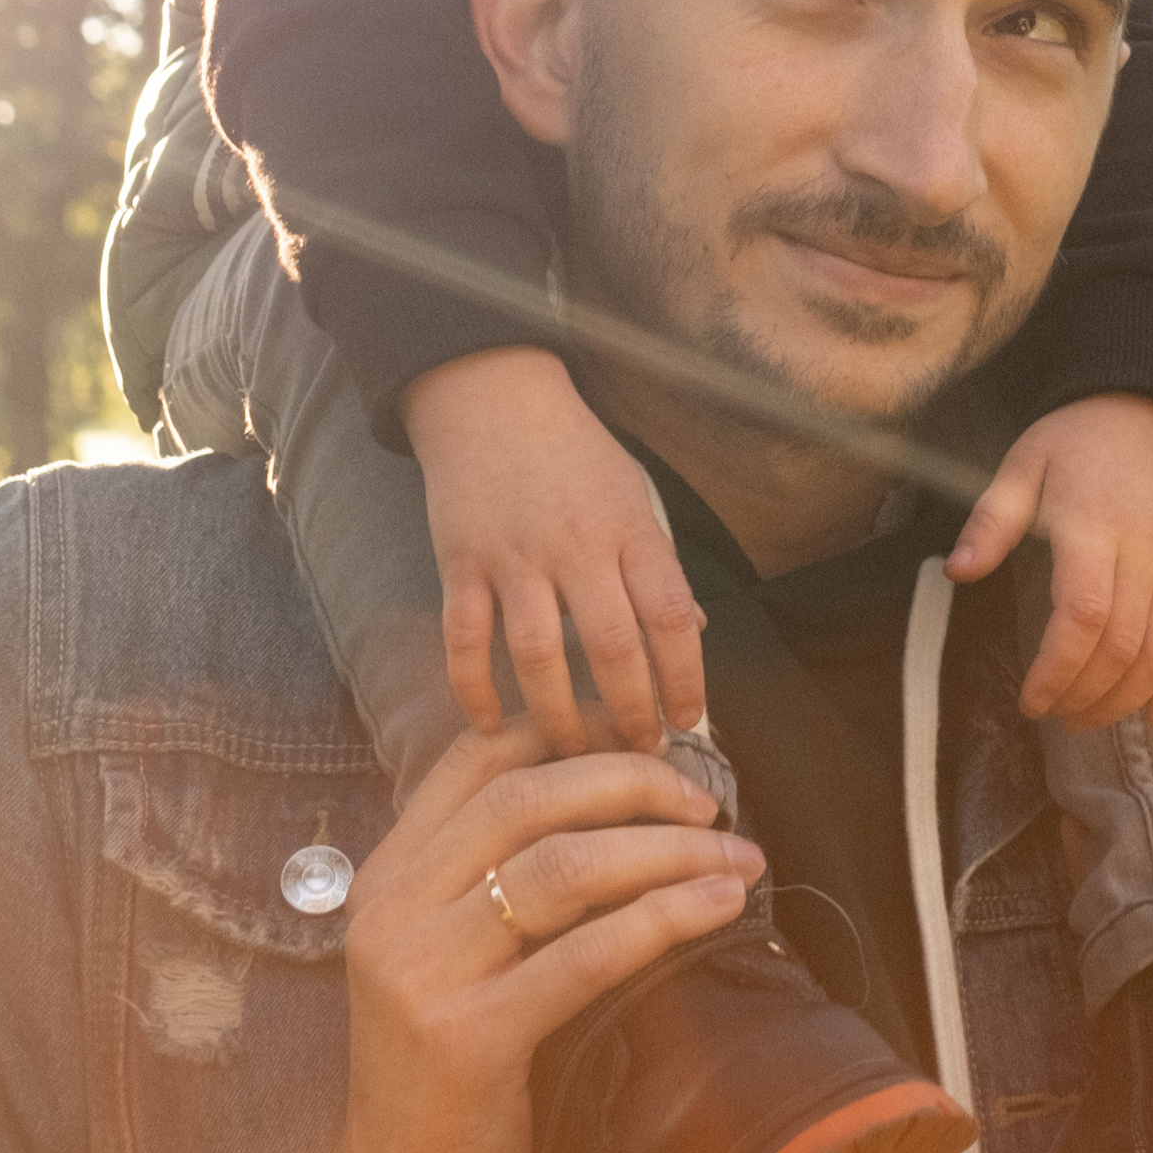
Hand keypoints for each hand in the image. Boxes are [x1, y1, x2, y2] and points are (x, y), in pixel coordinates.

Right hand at [212, 723, 760, 1152]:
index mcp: (386, 878)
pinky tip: (719, 911)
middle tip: (710, 805)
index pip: (478, 758)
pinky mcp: (464, 1041)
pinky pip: (580, 957)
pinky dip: (662, 921)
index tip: (655, 742)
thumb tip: (622, 822)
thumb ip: (501, 896)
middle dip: (635, 783)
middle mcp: (392, 908)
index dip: (572, 731)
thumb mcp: (452, 972)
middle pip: (528, 796)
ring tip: (738, 859)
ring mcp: (421, 972)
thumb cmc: (445, 1096)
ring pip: (562, 866)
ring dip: (667, 852)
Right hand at [403, 347, 707, 755]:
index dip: (685, 677)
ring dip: (558, 716)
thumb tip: (692, 627)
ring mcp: (513, 557)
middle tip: (637, 755)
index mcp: (629, 529)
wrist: (491, 396)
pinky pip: (465, 641)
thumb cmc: (573, 451)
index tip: (688, 721)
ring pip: (538, 655)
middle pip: (610, 646)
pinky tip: (493, 725)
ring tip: (574, 755)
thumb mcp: (633, 494)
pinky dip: (475, 690)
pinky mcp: (460, 563)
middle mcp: (575, 546)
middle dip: (629, 713)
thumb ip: (657, 563)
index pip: (670, 615)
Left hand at [944, 393, 1152, 728]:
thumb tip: (958, 571)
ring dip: (1127, 699)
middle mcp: (1145, 552)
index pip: (1084, 616)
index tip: (1030, 701)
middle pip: (1124, 646)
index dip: (1058, 669)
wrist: (1147, 408)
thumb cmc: (1074, 439)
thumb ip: (992, 520)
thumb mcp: (1020, 464)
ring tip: (1088, 720)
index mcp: (1094, 527)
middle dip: (1086, 695)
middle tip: (1053, 717)